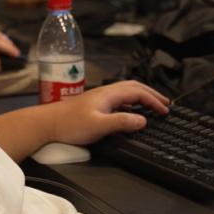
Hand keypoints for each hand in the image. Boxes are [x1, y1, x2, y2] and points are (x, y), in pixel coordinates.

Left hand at [46, 81, 169, 145]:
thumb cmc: (69, 124)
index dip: (154, 101)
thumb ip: (122, 122)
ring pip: (127, 90)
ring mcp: (100, 97)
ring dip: (142, 95)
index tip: (165, 110)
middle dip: (152, 94)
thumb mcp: (99, 126)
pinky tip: (131, 110)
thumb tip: (143, 120)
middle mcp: (106, 92)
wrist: (47, 123)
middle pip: (134, 87)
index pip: (138, 92)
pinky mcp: (94, 104)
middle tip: (165, 102)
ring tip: (153, 103)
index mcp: (109, 94)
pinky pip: (119, 97)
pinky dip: (131, 100)